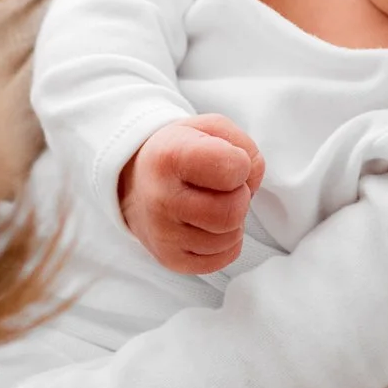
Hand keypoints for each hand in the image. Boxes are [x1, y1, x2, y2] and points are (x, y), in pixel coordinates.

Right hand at [120, 114, 266, 271]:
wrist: (134, 180)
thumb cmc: (180, 151)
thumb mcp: (210, 128)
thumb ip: (244, 146)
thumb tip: (253, 183)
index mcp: (171, 157)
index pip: (234, 168)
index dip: (241, 164)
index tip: (225, 161)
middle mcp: (161, 198)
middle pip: (233, 212)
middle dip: (239, 197)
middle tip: (222, 188)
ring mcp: (163, 234)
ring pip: (230, 238)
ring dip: (232, 221)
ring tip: (212, 204)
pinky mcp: (170, 258)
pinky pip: (222, 259)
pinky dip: (225, 243)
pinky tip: (208, 225)